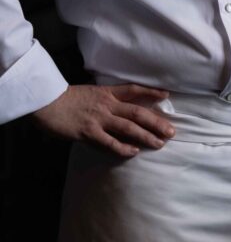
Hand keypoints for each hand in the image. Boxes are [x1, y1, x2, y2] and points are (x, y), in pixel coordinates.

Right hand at [32, 84, 175, 158]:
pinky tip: (134, 152)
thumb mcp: (89, 92)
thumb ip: (104, 99)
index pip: (134, 90)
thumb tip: (116, 107)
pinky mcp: (89, 132)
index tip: (166, 95)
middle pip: (138, 112)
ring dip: (146, 136)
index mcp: (107, 92)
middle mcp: (107, 104)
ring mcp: (99, 119)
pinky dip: (124, 148)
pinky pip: (110, 142)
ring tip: (160, 143)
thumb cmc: (65, 98)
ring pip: (129, 128)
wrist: (47, 101)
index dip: (151, 92)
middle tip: (172, 131)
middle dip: (157, 122)